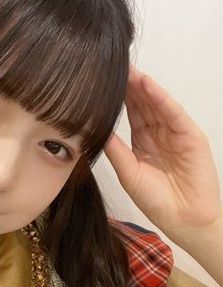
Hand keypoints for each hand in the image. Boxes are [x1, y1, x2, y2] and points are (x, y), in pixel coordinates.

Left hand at [104, 65, 221, 248]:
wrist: (184, 220)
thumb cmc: (157, 201)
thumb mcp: (129, 173)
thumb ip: (115, 150)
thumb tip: (95, 129)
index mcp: (143, 142)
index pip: (130, 113)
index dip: (118, 97)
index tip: (100, 82)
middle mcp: (159, 134)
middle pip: (143, 103)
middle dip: (128, 85)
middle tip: (111, 66)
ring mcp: (176, 133)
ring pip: (157, 104)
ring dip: (142, 86)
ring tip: (127, 69)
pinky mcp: (191, 136)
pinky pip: (174, 113)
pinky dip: (161, 98)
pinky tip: (147, 85)